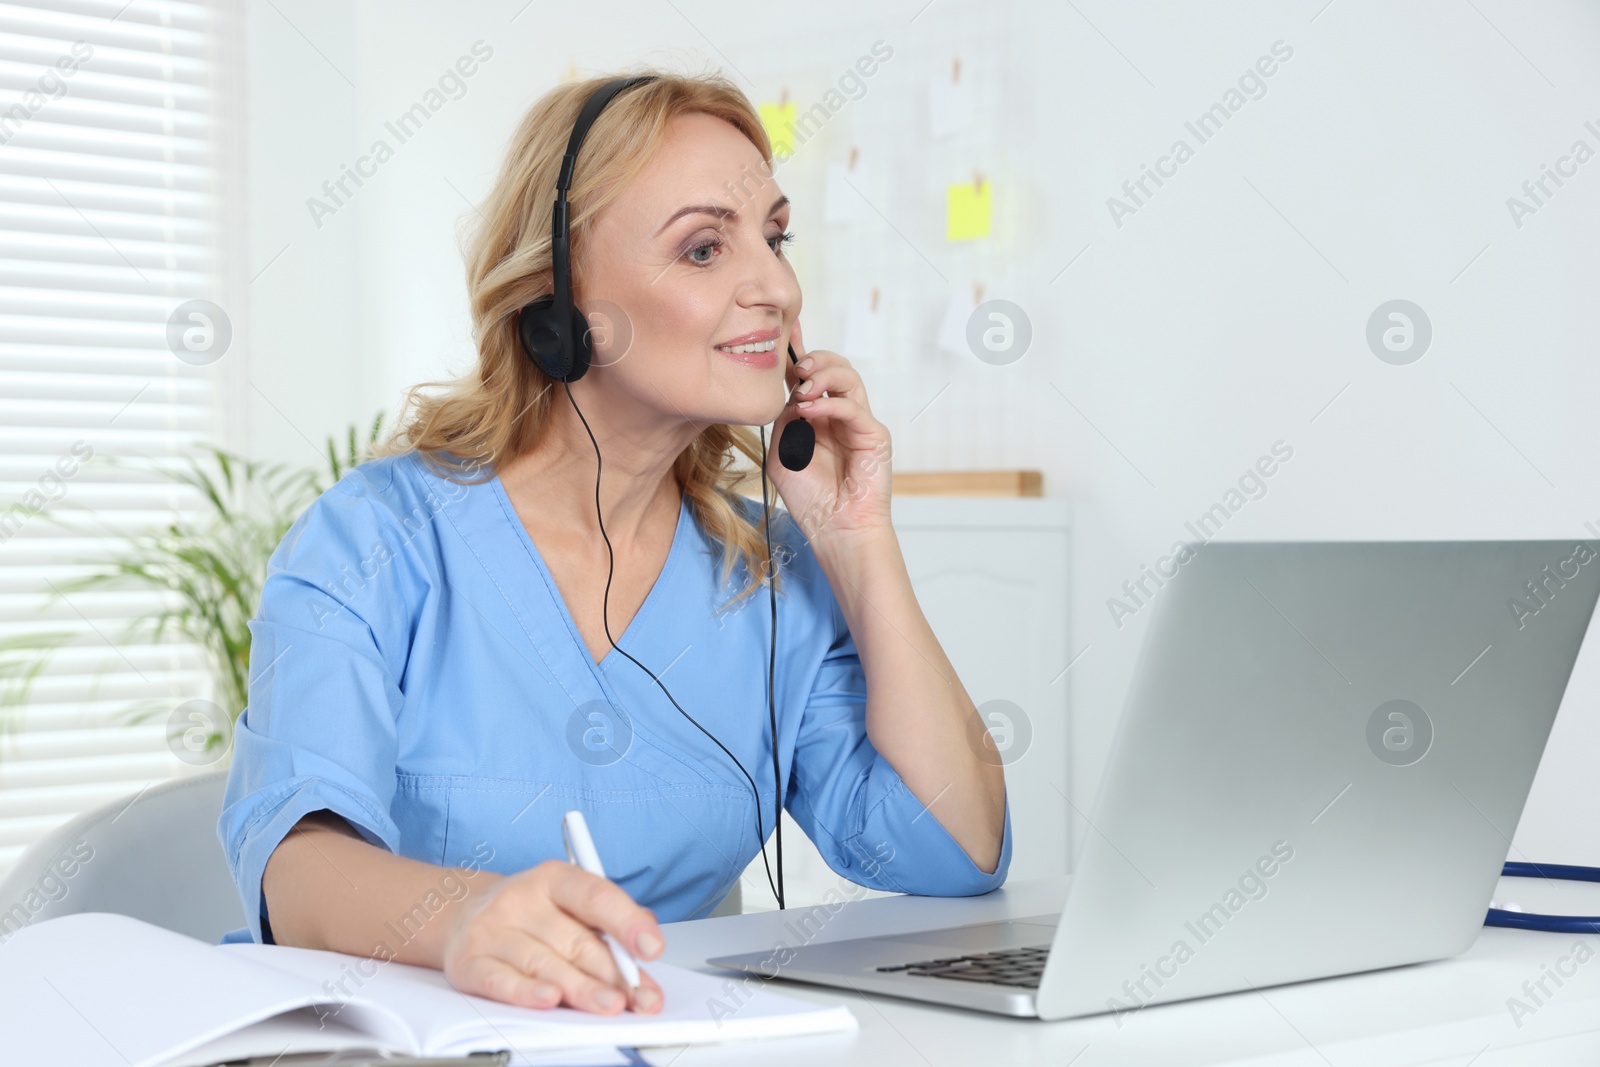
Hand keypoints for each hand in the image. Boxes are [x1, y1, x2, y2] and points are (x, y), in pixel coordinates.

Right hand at [440, 859, 664, 1014]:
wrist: (459, 914)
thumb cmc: (528, 912)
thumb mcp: (566, 903)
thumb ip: (606, 922)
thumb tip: (645, 942)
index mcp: (554, 879)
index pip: (596, 896)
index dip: (627, 922)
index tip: (652, 947)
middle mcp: (522, 899)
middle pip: (575, 940)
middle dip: (612, 973)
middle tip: (638, 996)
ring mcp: (492, 929)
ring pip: (543, 963)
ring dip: (580, 988)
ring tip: (609, 1004)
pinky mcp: (468, 961)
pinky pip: (499, 980)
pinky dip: (526, 992)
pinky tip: (549, 999)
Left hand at [769, 318, 892, 543]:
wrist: (834, 529)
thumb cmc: (810, 499)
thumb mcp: (783, 455)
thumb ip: (785, 422)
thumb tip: (789, 394)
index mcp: (819, 418)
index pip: (811, 377)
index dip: (799, 353)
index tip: (785, 334)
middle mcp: (841, 416)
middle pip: (835, 368)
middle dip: (814, 359)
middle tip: (795, 368)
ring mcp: (860, 424)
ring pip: (849, 378)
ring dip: (824, 375)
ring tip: (803, 387)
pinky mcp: (875, 436)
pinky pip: (854, 407)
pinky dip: (831, 403)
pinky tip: (811, 409)